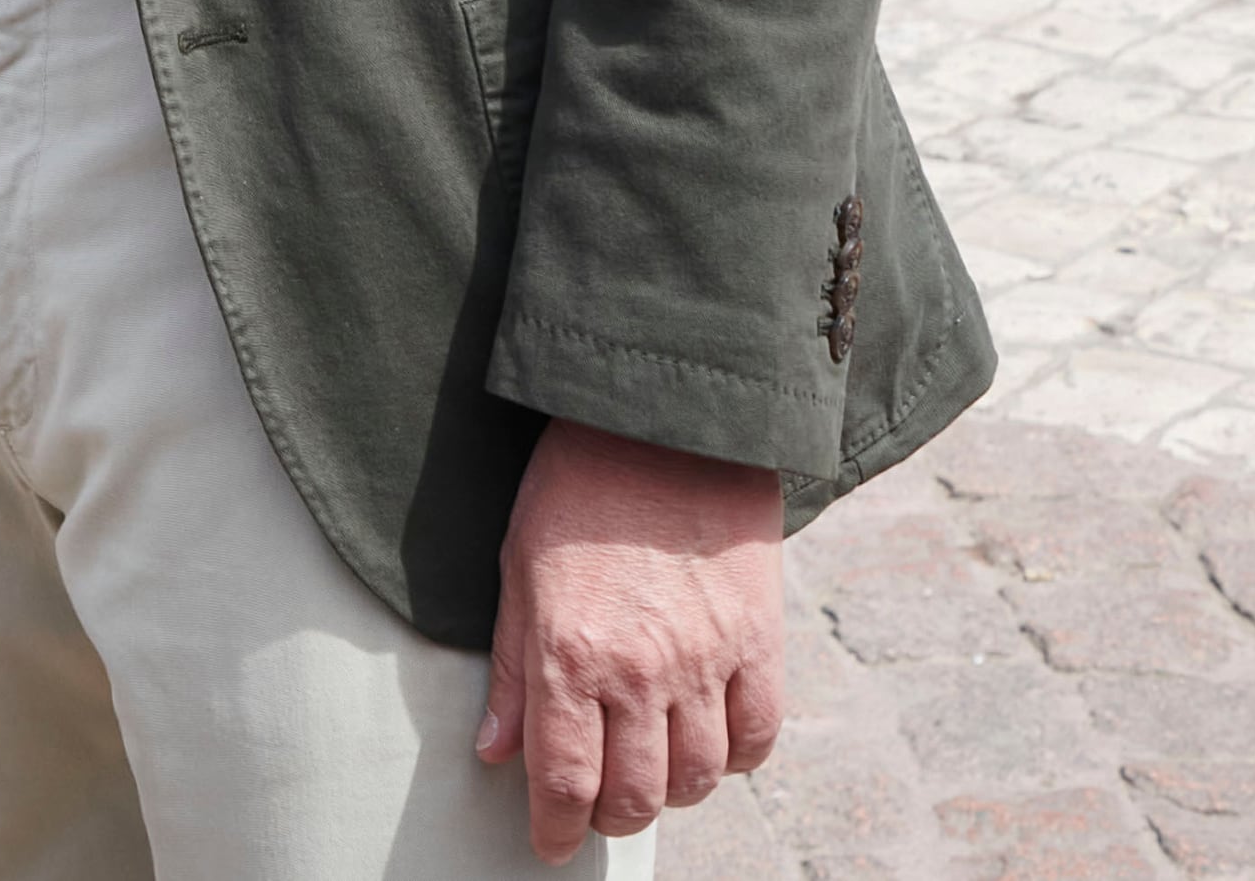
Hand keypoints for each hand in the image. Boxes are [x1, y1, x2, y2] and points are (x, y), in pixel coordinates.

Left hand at [480, 421, 785, 862]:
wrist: (667, 417)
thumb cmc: (578, 487)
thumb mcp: (519, 571)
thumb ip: (511, 671)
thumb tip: (496, 754)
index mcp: (571, 654)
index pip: (563, 781)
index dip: (554, 829)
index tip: (550, 843)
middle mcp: (640, 668)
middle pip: (635, 796)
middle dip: (610, 816)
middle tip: (599, 802)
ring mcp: (707, 656)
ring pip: (696, 777)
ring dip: (670, 791)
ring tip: (651, 768)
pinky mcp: (759, 637)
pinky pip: (758, 735)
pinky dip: (734, 757)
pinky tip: (709, 739)